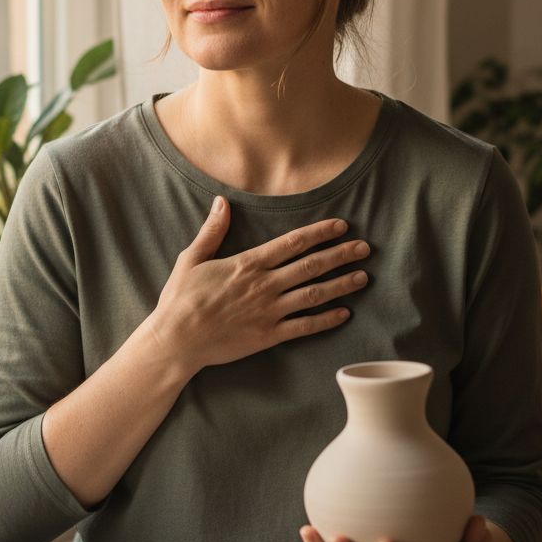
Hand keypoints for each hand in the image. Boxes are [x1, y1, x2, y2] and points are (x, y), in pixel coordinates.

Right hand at [148, 196, 369, 373]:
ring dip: (341, 284)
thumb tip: (221, 201)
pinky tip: (344, 313)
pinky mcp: (269, 336)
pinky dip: (327, 320)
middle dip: (341, 254)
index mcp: (248, 263)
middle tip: (365, 248)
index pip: (293, 242)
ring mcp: (269, 311)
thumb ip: (212, 230)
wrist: (176, 340)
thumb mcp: (192, 258)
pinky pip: (305, 327)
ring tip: (363, 276)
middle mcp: (264, 285)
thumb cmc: (180, 299)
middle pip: (311, 265)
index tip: (341, 226)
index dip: (320, 233)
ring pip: (314, 294)